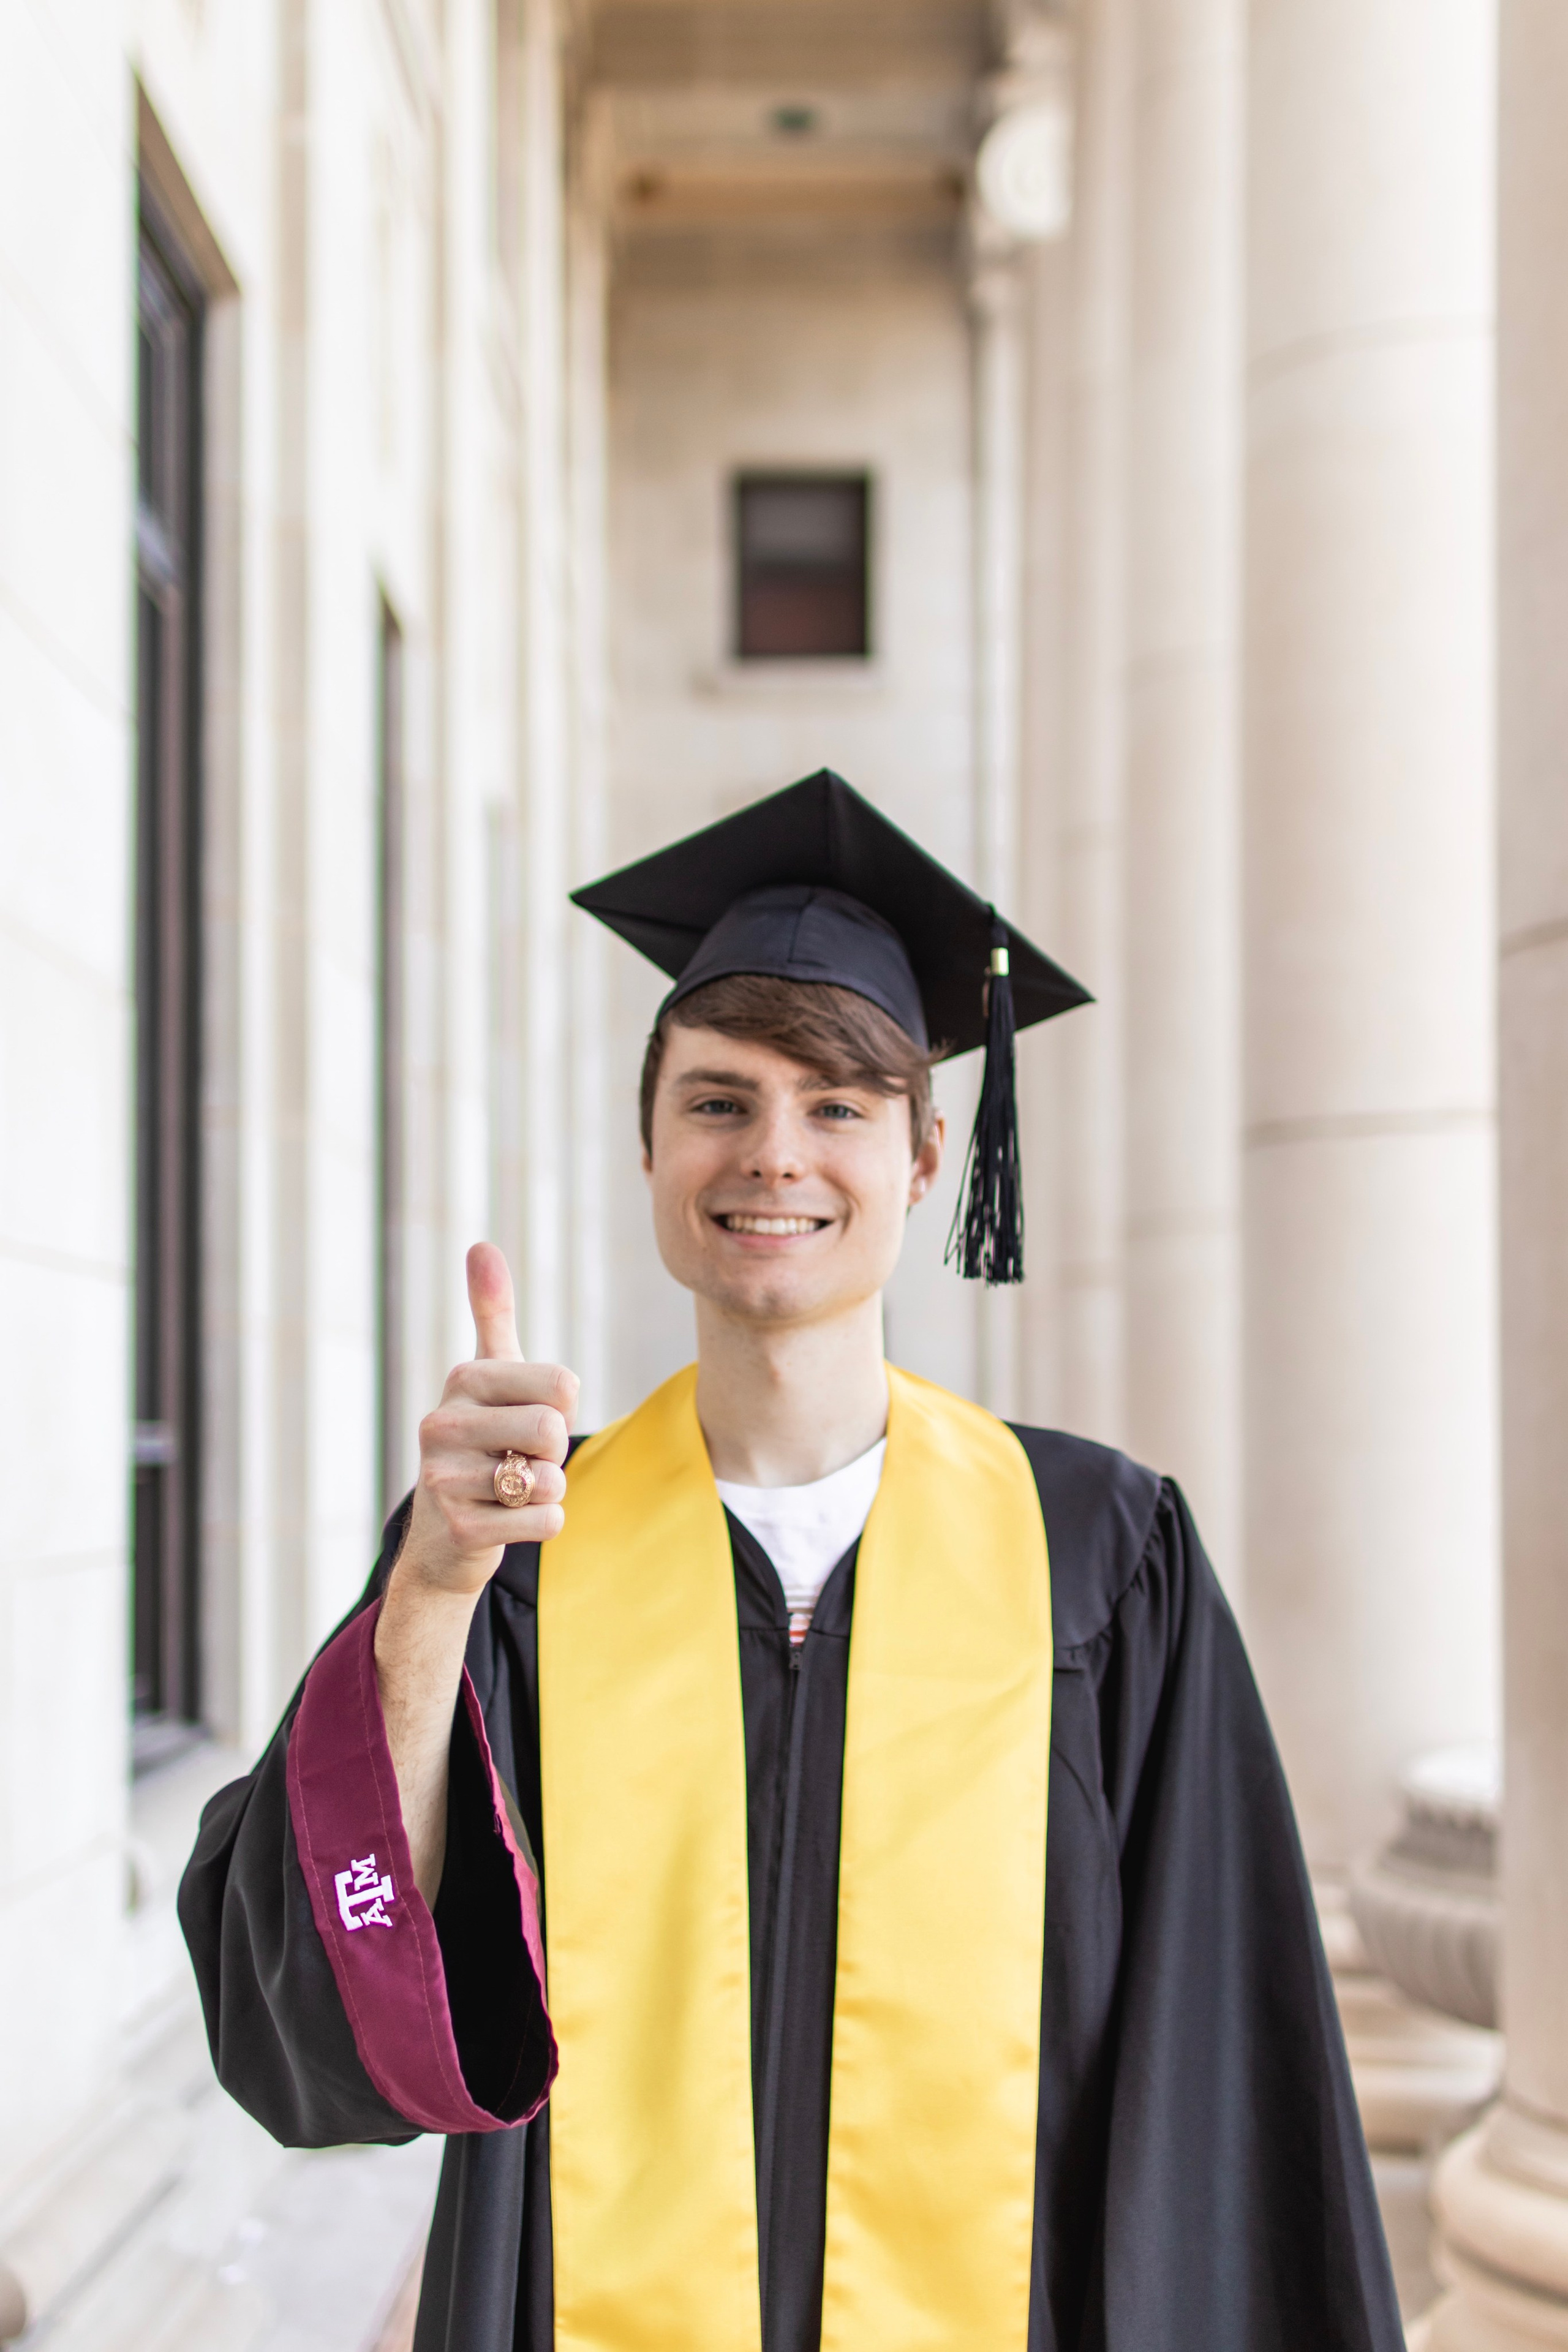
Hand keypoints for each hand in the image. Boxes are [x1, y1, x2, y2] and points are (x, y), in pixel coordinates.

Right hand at [393, 1243, 576, 1598]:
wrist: (446, 1536)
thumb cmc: (483, 1442)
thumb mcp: (489, 1375)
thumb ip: (492, 1313)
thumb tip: (481, 1244)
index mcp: (463, 1380)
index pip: (562, 1385)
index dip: (560, 1409)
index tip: (525, 1419)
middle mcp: (442, 1424)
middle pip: (552, 1432)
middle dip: (553, 1454)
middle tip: (520, 1459)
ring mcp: (444, 1479)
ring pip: (550, 1481)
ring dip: (547, 1491)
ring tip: (509, 1490)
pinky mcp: (461, 1529)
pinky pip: (547, 1522)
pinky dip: (543, 1525)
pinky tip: (505, 1521)